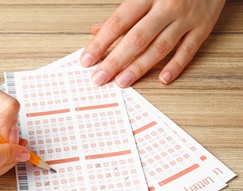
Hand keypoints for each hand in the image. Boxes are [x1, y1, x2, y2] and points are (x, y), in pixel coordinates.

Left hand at [81, 0, 225, 86]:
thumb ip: (122, 12)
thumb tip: (97, 29)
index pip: (118, 23)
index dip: (101, 43)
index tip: (87, 59)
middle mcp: (166, 7)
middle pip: (136, 39)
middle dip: (115, 61)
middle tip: (100, 78)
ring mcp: (185, 19)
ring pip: (159, 47)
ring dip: (139, 67)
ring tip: (122, 82)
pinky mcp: (202, 27)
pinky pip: (188, 50)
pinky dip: (176, 66)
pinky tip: (163, 79)